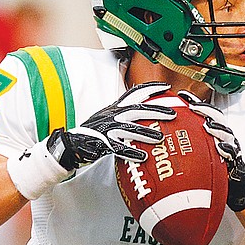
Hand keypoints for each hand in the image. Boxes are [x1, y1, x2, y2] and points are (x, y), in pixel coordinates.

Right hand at [49, 82, 175, 171]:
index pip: (134, 93)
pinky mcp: (102, 143)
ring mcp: (107, 129)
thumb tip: (145, 112)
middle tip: (172, 113)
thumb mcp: (109, 118)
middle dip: (156, 110)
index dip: (151, 88)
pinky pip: (119, 148)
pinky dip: (131, 152)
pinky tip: (142, 157)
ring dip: (146, 133)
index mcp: (115, 108)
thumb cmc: (93, 133)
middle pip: (137, 109)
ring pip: (129, 128)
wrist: (71, 144)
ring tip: (160, 138)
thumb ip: (125, 114)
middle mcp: (112, 115)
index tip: (166, 87)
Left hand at [178, 90, 244, 211]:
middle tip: (194, 108)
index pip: (204, 112)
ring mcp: (230, 146)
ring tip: (207, 125)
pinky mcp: (236, 159)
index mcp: (213, 131)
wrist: (229, 186)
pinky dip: (227, 149)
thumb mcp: (194, 156)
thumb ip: (182, 146)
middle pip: (217, 117)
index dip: (195, 102)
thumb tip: (156, 142)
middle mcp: (222, 136)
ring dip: (216, 128)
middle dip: (206, 110)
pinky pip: (232, 152)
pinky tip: (221, 147)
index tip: (182, 95)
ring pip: (226, 132)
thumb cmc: (211, 169)